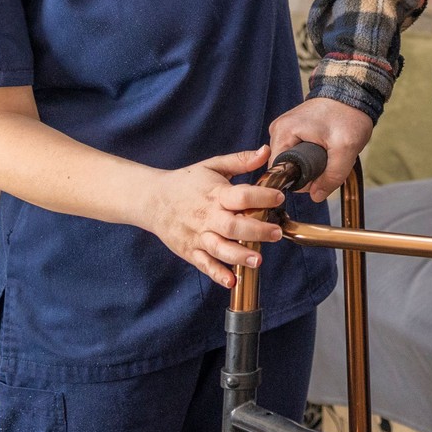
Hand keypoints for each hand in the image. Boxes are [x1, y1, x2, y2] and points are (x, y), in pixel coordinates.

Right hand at [143, 145, 286, 289]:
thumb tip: (266, 151)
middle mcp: (207, 216)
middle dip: (256, 230)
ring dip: (239, 256)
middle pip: (233, 226)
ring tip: (257, 260)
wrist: (152, 199)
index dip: (262, 197)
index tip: (279, 198)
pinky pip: (204, 264)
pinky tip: (231, 281)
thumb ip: (241, 160)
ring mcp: (197, 236)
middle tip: (276, 233)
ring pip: (220, 248)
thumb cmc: (186, 182)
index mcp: (215, 194)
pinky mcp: (190, 251)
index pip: (241, 196)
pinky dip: (217, 273)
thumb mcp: (213, 166)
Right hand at [267, 96, 374, 201]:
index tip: (318, 179)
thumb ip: (332, 176)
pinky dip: (312, 155)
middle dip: (307, 173)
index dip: (297, 182)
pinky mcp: (295, 128)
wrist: (354, 91)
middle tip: (329, 164)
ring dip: (311, 164)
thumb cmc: (349, 115)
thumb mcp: (345, 149)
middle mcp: (279, 129)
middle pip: (286, 167)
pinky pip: (298, 151)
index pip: (278, 171)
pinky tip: (326, 150)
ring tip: (330, 154)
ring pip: (294, 160)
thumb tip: (316, 197)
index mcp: (283, 132)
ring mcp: (286, 127)